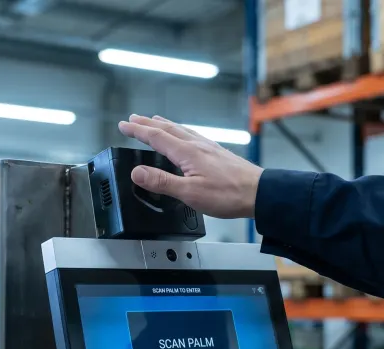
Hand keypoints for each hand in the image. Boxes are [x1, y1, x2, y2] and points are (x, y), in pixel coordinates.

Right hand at [117, 115, 262, 218]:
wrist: (259, 192)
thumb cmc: (229, 194)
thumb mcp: (190, 193)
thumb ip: (162, 182)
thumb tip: (137, 173)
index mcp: (187, 152)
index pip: (156, 137)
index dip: (138, 130)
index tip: (124, 125)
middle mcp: (197, 145)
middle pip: (167, 129)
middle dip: (148, 123)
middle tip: (133, 118)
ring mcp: (209, 147)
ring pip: (181, 130)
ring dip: (164, 125)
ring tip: (155, 121)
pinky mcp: (217, 153)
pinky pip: (193, 136)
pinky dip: (180, 131)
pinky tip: (186, 136)